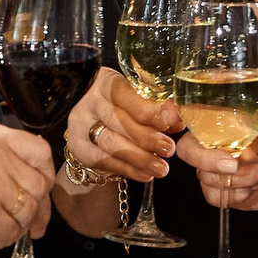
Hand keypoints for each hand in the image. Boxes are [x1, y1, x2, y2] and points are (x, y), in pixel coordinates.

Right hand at [0, 123, 53, 249]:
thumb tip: (15, 181)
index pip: (40, 151)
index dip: (45, 176)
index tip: (40, 192)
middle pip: (38, 185)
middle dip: (37, 209)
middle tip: (30, 225)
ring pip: (28, 211)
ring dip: (17, 226)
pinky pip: (9, 232)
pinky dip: (1, 240)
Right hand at [64, 68, 178, 181]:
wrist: (98, 123)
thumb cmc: (125, 107)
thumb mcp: (140, 100)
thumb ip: (159, 108)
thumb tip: (176, 119)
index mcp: (104, 82)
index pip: (122, 93)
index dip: (145, 109)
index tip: (167, 122)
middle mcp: (88, 102)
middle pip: (116, 119)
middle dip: (146, 137)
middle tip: (168, 148)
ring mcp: (80, 126)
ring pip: (110, 143)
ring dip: (139, 158)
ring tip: (161, 167)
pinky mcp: (80, 148)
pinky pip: (105, 162)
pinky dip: (129, 170)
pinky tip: (147, 174)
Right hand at [175, 100, 257, 210]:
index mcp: (222, 123)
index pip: (189, 115)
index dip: (172, 114)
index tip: (172, 116)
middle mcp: (212, 144)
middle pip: (187, 150)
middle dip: (208, 160)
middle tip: (234, 164)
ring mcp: (213, 169)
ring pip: (206, 177)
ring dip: (240, 179)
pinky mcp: (219, 191)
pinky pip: (214, 196)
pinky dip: (238, 195)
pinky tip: (256, 187)